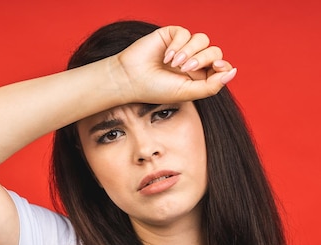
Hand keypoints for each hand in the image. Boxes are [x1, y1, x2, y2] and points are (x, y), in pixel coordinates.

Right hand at [112, 26, 236, 103]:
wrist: (131, 79)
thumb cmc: (155, 89)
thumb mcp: (187, 93)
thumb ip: (211, 86)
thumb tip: (233, 72)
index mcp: (198, 77)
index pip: (221, 66)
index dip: (223, 65)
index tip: (217, 68)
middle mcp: (192, 61)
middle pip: (214, 52)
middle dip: (203, 59)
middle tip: (185, 69)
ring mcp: (182, 47)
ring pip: (202, 40)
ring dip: (190, 51)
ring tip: (175, 63)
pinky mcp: (171, 35)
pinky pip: (186, 33)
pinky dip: (178, 45)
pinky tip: (166, 56)